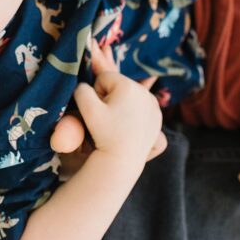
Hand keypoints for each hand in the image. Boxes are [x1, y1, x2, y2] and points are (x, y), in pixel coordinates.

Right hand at [51, 42, 165, 172]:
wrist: (123, 161)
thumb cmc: (104, 134)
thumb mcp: (87, 109)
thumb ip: (81, 90)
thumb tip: (84, 85)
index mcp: (128, 85)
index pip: (104, 78)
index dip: (96, 93)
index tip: (100, 111)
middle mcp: (145, 92)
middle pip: (118, 86)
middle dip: (110, 98)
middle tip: (109, 119)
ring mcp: (154, 105)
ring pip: (130, 96)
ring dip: (122, 105)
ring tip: (119, 123)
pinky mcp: (158, 117)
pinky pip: (141, 107)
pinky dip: (135, 113)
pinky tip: (131, 127)